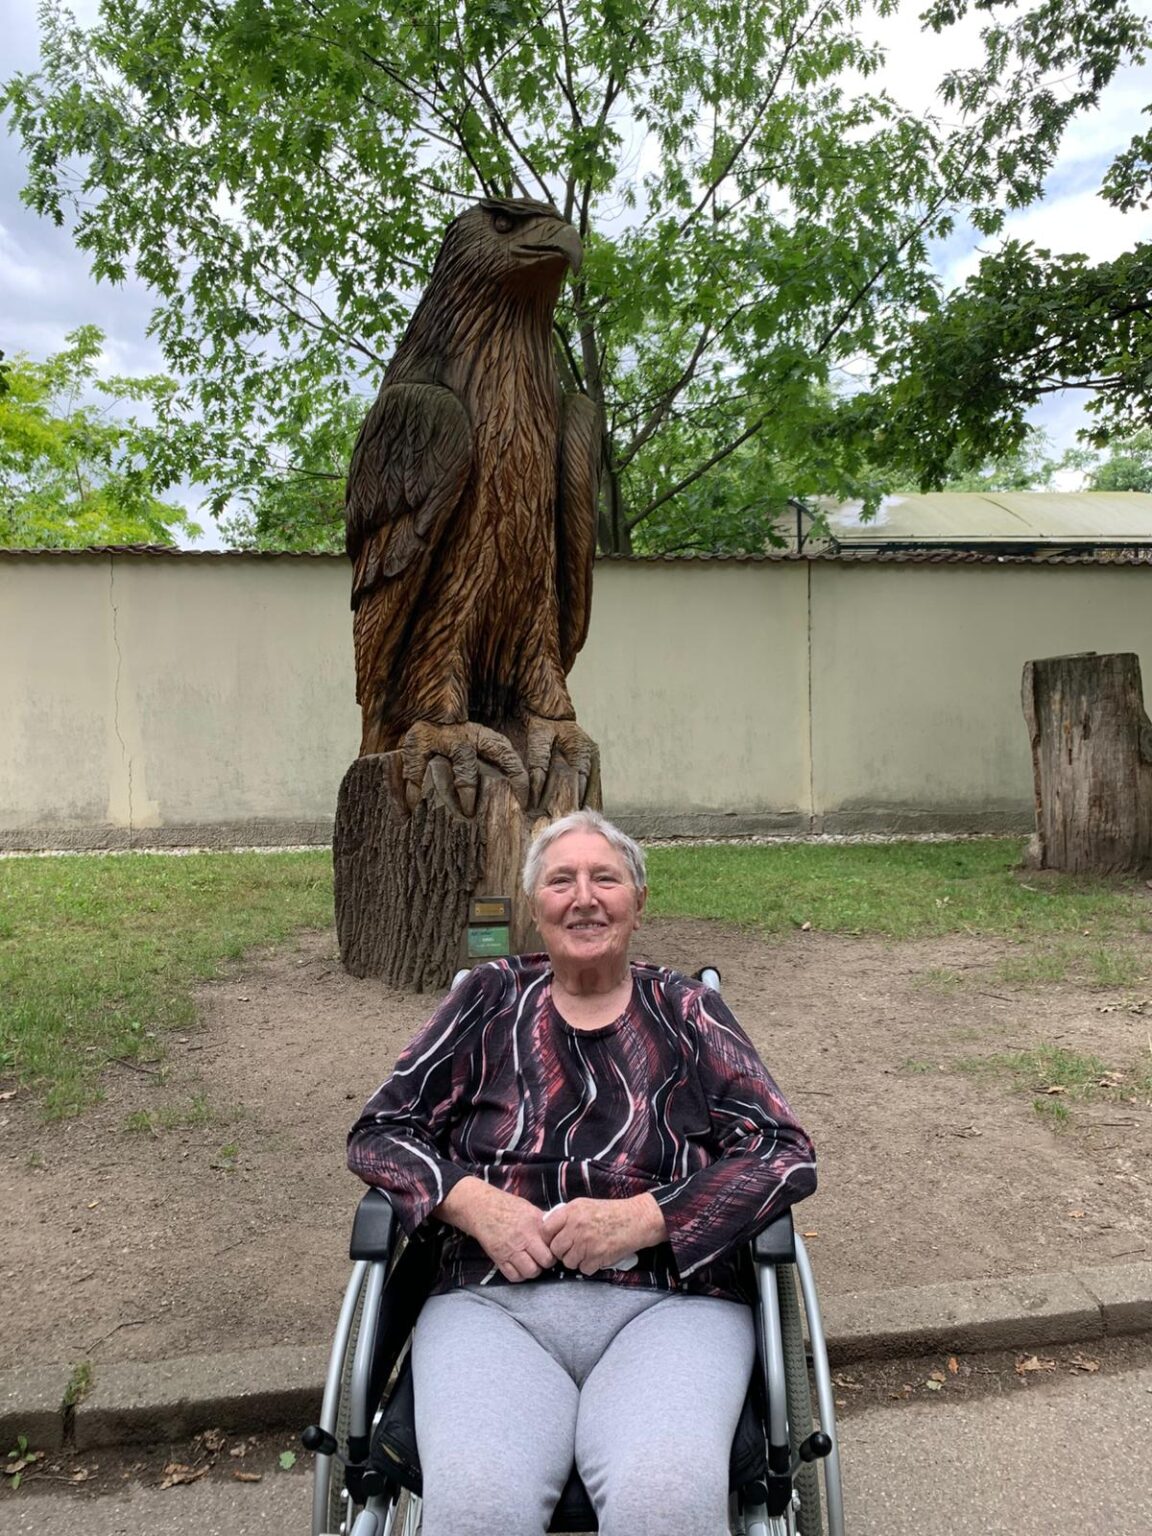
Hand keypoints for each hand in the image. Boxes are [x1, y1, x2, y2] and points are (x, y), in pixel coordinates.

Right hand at [434, 1179, 554, 1281]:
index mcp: (535, 1223)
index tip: (554, 1249)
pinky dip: (519, 1275)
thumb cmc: (506, 1206)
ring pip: (531, 1271)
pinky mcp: (499, 1258)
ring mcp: (511, 1249)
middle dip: (547, 1262)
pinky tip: (519, 1267)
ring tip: (531, 1263)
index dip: (556, 1248)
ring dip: (534, 1270)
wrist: (481, 1208)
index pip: (554, 1244)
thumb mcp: (528, 1208)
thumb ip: (543, 1221)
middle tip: (543, 1259)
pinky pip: (513, 1276)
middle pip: (546, 1260)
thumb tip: (558, 1229)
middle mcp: (524, 1237)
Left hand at [543, 1194, 666, 1275]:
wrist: (636, 1219)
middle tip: (572, 1249)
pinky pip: (583, 1269)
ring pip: (568, 1262)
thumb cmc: (611, 1212)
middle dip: (562, 1251)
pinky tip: (596, 1257)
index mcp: (571, 1211)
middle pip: (555, 1249)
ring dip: (576, 1260)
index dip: (548, 1238)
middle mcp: (576, 1227)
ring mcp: (586, 1243)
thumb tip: (549, 1228)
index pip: (546, 1229)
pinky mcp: (597, 1257)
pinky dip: (589, 1266)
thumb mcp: (585, 1205)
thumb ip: (566, 1216)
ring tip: (586, 1252)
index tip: (554, 1240)